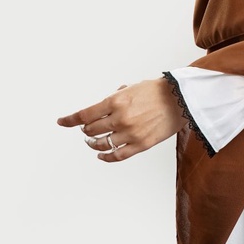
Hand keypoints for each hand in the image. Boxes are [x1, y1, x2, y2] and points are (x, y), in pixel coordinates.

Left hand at [56, 78, 184, 161]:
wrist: (181, 99)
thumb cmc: (158, 90)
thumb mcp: (133, 87)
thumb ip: (116, 97)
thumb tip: (105, 106)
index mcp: (116, 101)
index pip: (85, 115)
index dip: (70, 120)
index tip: (62, 122)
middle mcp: (120, 118)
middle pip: (91, 130)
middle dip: (86, 130)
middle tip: (86, 130)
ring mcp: (130, 133)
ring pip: (102, 144)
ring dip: (94, 143)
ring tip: (92, 142)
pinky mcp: (140, 145)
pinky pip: (116, 155)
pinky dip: (106, 156)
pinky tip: (101, 154)